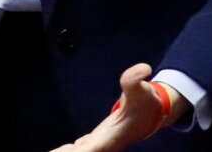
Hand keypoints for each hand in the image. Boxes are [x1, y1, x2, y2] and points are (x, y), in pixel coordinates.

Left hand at [49, 64, 189, 151]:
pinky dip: (71, 150)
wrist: (151, 113)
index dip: (85, 150)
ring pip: (84, 151)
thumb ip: (135, 79)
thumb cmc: (145, 102)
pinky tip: (60, 151)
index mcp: (114, 135)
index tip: (74, 150)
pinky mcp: (98, 140)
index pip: (96, 146)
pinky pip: (83, 148)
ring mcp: (101, 143)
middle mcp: (106, 143)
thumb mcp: (140, 89)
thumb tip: (143, 68)